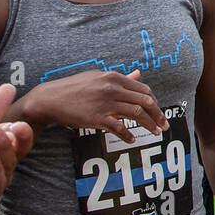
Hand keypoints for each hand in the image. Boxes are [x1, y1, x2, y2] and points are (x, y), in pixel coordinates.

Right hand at [29, 68, 166, 142]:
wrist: (51, 98)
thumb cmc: (74, 88)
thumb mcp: (98, 77)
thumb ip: (120, 78)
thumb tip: (138, 74)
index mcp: (114, 77)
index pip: (143, 90)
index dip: (155, 103)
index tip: (158, 112)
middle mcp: (112, 88)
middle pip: (144, 102)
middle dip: (158, 115)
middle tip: (164, 125)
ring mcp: (105, 103)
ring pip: (136, 114)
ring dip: (149, 125)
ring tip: (155, 132)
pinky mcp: (97, 117)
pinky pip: (119, 128)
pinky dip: (128, 135)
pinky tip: (132, 140)